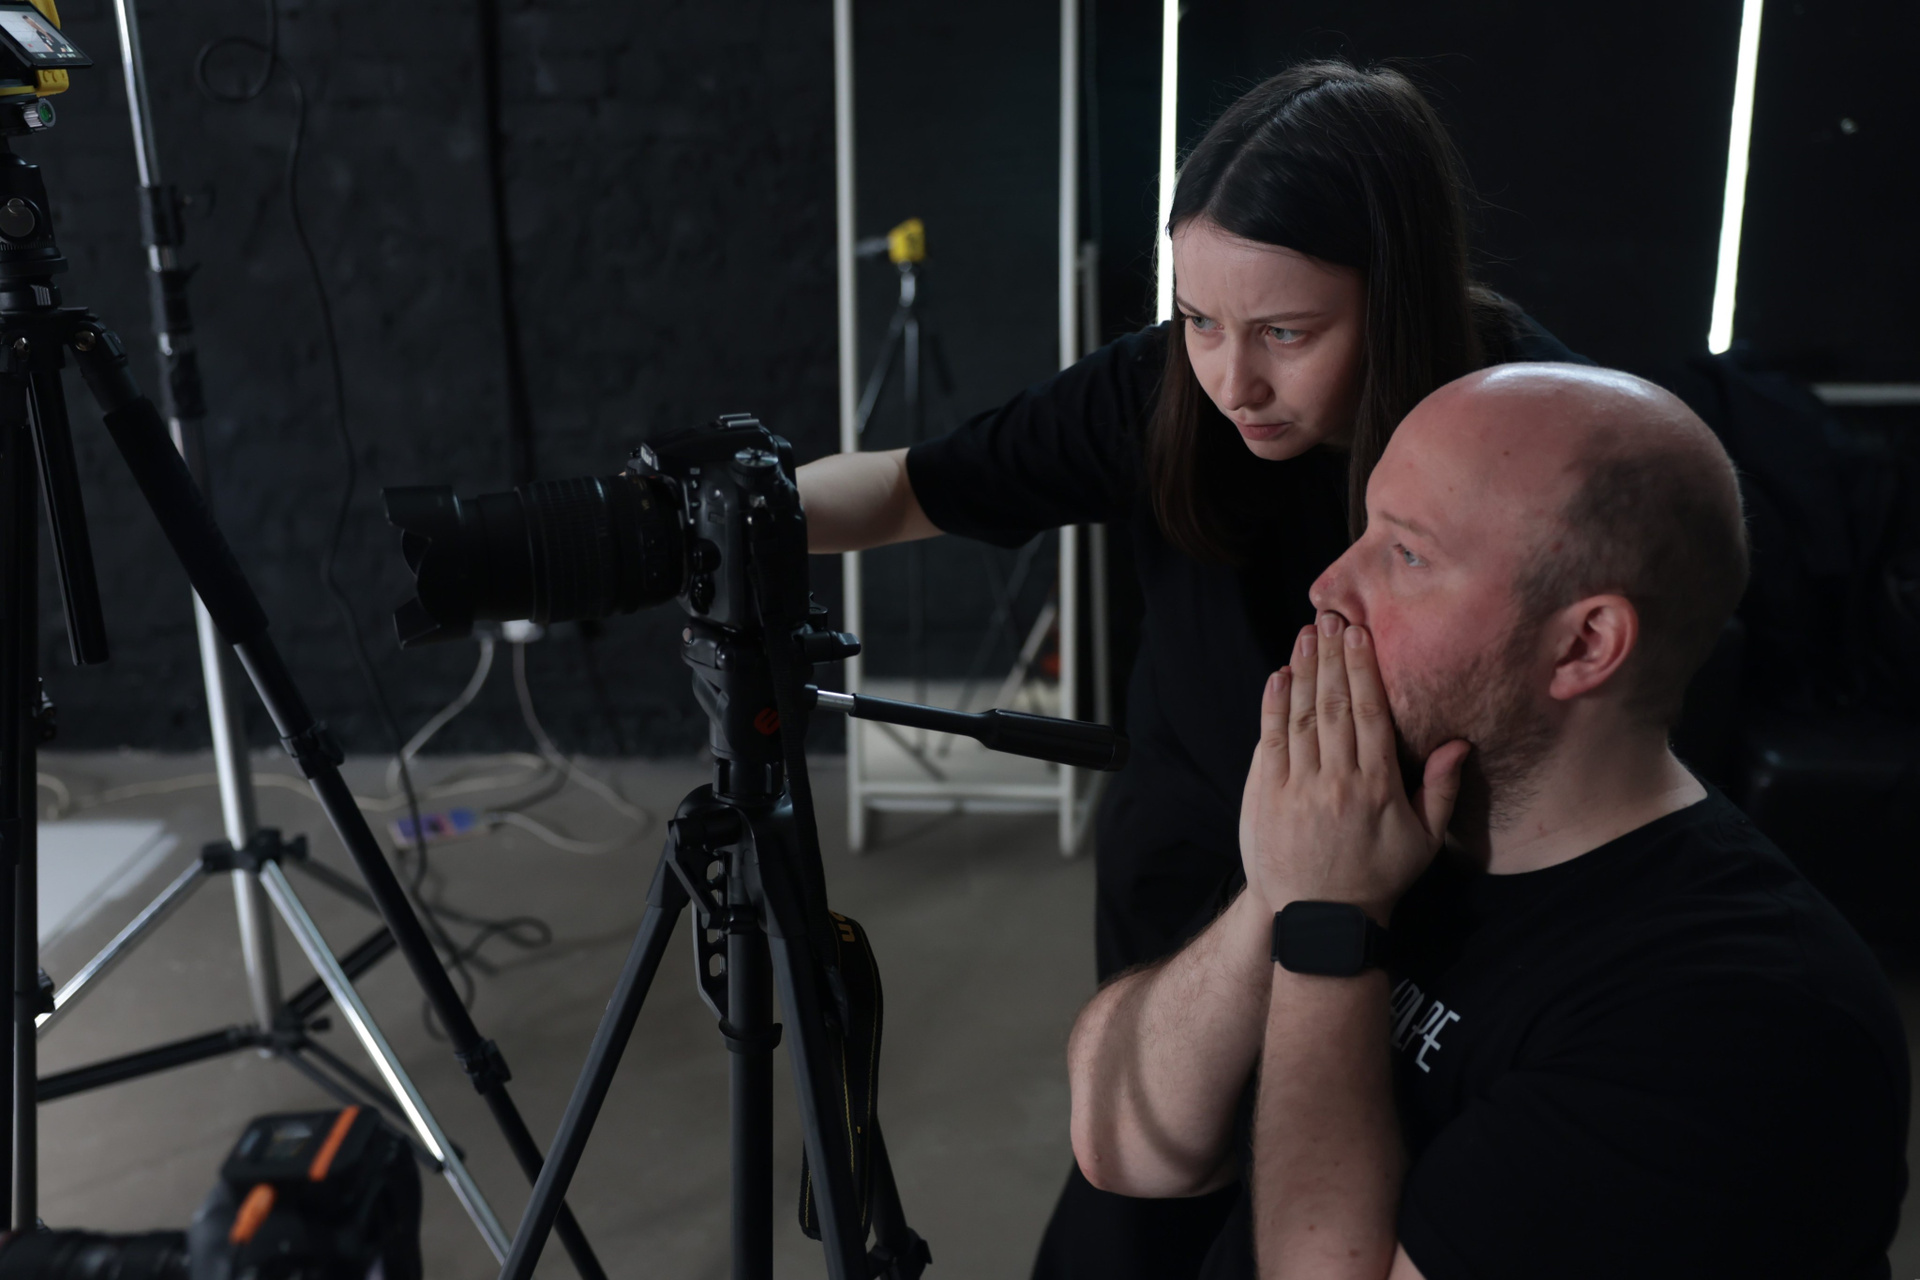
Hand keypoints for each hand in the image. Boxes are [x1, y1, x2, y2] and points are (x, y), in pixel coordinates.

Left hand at [1238, 614, 1469, 922]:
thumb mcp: (1424, 840)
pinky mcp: (1268, 797)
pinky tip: (1278, 677)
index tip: (1361, 634)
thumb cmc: (1378, 876)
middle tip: (1331, 618)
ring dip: (1303, 671)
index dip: (1363, 670)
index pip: (1371, 715)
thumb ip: (1440, 789)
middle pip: (1334, 706)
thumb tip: (1457, 742)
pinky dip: (1274, 707)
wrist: (1322, 919)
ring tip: (1307, 635)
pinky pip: (1271, 742)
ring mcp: (1299, 788)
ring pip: (1301, 717)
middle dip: (1332, 657)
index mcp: (1378, 787)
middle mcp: (1337, 782)